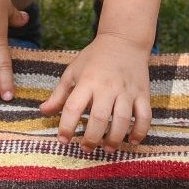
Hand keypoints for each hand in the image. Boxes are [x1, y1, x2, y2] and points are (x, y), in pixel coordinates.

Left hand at [40, 32, 152, 150]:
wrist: (124, 40)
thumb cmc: (94, 58)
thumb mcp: (73, 71)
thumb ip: (59, 94)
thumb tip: (43, 112)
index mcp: (87, 81)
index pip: (73, 107)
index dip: (66, 126)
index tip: (63, 140)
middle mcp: (107, 87)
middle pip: (99, 118)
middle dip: (91, 138)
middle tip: (86, 149)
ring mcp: (127, 91)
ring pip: (123, 120)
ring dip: (115, 138)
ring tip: (107, 149)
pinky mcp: (143, 93)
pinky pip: (145, 116)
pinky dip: (140, 131)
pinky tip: (132, 141)